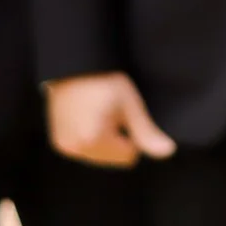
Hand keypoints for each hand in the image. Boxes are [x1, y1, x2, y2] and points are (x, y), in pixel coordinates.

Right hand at [46, 71, 176, 168]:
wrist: (73, 66)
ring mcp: (65, 147)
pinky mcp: (58, 142)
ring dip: (102, 140)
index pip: (129, 156)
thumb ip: (147, 132)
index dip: (133, 135)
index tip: (125, 115)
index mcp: (95, 140)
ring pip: (98, 156)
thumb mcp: (130, 104)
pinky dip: (89, 138)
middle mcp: (77, 149)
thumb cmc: (104, 81)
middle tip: (110, 112)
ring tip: (98, 112)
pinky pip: (84, 150)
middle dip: (117, 140)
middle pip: (112, 159)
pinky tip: (88, 117)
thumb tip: (168, 151)